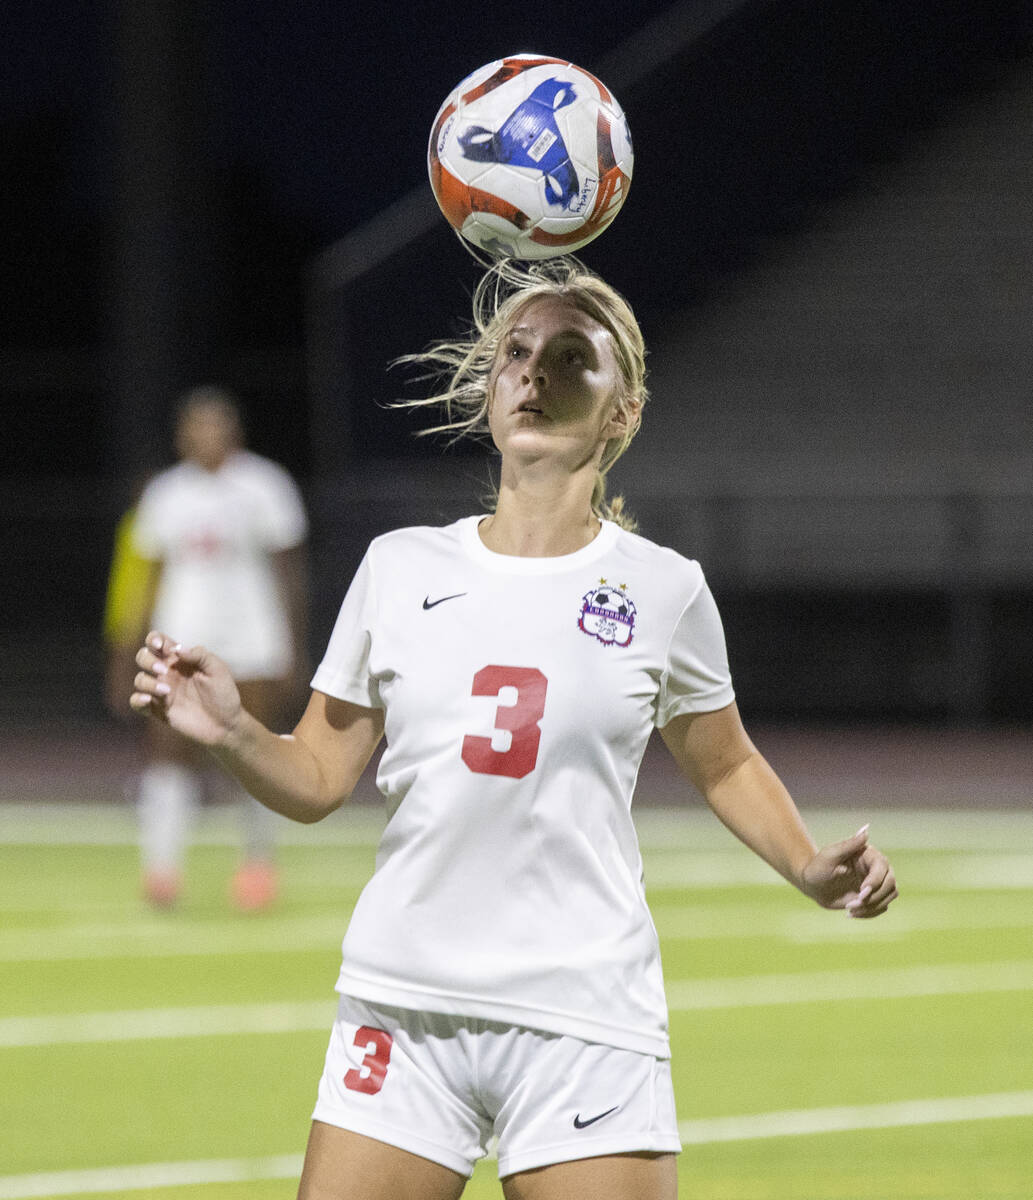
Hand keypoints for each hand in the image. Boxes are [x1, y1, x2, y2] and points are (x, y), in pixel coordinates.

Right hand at [130, 631, 243, 747]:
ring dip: (147, 682)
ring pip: (140, 679)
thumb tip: (177, 649)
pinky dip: (137, 700)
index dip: (154, 639)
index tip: (160, 645)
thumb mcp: (217, 670)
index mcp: (180, 659)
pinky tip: (147, 700)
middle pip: (143, 657)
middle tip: (163, 670)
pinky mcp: (158, 709)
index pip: (158, 642)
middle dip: (148, 660)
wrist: (226, 723)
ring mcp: (161, 691)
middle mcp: (167, 673)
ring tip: (167, 691)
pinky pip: (137, 702)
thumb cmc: (223, 694)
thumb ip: (199, 655)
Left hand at [800, 825, 897, 917]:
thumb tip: (866, 830)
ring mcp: (876, 883)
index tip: (861, 891)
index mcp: (868, 854)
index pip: (883, 867)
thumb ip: (849, 844)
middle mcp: (876, 868)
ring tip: (849, 909)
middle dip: (874, 897)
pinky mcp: (874, 897)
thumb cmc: (818, 867)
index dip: (875, 881)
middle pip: (891, 883)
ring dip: (872, 906)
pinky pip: (882, 907)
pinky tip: (851, 914)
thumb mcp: (830, 855)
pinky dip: (870, 913)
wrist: (812, 885)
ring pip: (889, 896)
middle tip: (852, 904)